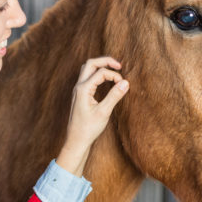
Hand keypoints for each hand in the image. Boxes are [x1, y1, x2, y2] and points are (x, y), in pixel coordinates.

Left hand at [55, 57, 129, 175]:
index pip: (101, 72)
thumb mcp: (104, 112)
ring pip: (87, 69)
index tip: (123, 85)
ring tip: (113, 69)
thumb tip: (126, 82)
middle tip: (119, 65)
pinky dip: (97, 74)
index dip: (114, 75)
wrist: (76, 140)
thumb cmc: (88, 128)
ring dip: (100, 66)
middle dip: (105, 61)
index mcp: (83, 89)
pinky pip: (87, 77)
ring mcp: (78, 90)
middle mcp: (79, 86)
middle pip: (91, 63)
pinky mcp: (80, 94)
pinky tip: (106, 80)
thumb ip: (114, 96)